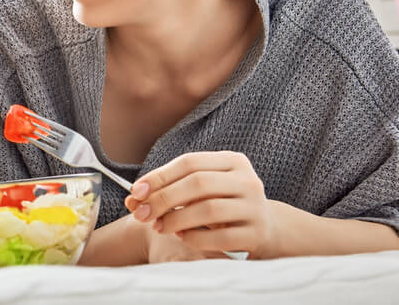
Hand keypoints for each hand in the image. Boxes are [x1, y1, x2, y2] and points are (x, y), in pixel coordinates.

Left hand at [125, 151, 276, 258]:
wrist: (266, 227)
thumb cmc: (222, 202)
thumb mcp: (201, 189)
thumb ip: (169, 189)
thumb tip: (132, 199)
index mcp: (233, 161)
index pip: (190, 162)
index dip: (160, 176)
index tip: (135, 191)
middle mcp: (248, 180)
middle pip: (198, 184)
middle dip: (164, 198)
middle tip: (141, 213)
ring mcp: (256, 207)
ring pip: (209, 209)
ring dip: (176, 219)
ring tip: (158, 227)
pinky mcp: (257, 233)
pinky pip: (220, 237)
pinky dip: (195, 238)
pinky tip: (181, 237)